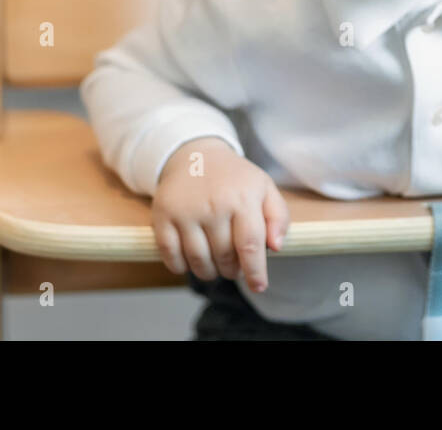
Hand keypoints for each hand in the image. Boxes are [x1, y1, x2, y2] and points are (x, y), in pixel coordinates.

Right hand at [151, 137, 289, 293]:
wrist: (195, 155)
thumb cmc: (234, 178)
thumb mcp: (264, 188)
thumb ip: (278, 217)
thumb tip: (276, 248)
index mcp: (243, 198)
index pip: (250, 245)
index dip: (255, 271)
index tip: (259, 286)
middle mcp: (214, 204)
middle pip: (224, 257)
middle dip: (232, 270)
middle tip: (234, 266)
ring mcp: (186, 211)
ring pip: (198, 260)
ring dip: (208, 272)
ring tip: (215, 267)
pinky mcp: (163, 216)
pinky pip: (171, 256)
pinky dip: (180, 267)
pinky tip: (189, 262)